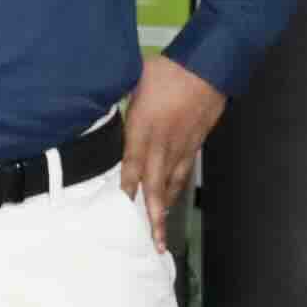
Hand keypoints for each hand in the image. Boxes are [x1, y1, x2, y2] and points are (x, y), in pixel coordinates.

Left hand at [118, 53, 226, 250]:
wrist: (208, 66)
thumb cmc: (168, 70)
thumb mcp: (134, 80)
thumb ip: (119, 98)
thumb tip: (98, 101)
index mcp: (143, 128)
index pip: (132, 164)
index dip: (127, 188)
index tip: (120, 211)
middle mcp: (162, 144)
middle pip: (156, 185)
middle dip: (153, 215)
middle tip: (152, 241)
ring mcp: (181, 147)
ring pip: (172, 184)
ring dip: (166, 209)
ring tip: (161, 233)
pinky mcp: (194, 145)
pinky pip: (183, 173)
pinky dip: (176, 191)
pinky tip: (171, 201)